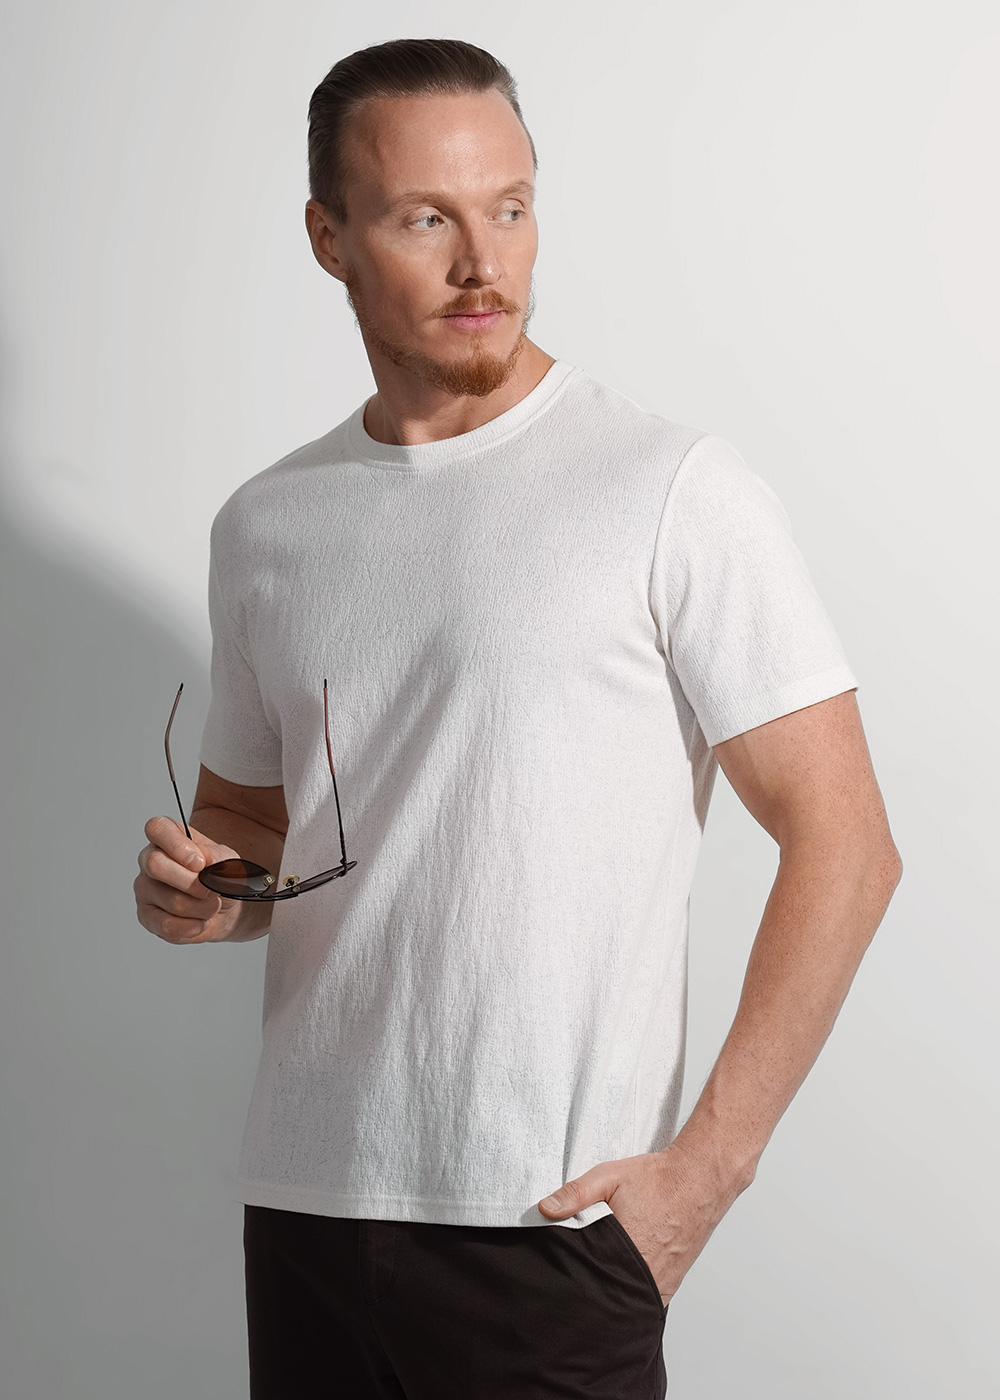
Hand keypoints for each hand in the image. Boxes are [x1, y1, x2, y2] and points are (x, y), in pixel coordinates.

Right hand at [134, 815, 245, 944]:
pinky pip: (168, 925)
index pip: (157, 828)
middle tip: (212, 889)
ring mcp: (144, 889)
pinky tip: (200, 920)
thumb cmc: (220, 874)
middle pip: (155, 865)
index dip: (177, 845)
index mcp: (166, 837)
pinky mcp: (146, 916)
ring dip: (202, 908)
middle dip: (193, 883)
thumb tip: (203, 862)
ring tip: (212, 905)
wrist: (223, 904)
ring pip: (171, 901)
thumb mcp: (227, 859)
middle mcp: (148, 860)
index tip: (200, 862)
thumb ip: (215, 857)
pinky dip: (193, 926)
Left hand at [536, 1144, 746, 1305]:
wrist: (699, 1179)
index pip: (587, 1279)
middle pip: (604, 1294)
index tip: (558, 1276)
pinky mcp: (668, 1287)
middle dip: (587, 1288)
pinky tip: (616, 1282)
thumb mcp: (608, 1177)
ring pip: (623, 1301)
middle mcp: (643, 1273)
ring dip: (608, 1293)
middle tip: (572, 1280)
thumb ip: (575, 1194)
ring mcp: (657, 1284)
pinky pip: (642, 1301)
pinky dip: (628, 1295)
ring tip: (594, 1280)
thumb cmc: (656, 1178)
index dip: (570, 1279)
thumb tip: (544, 1209)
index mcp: (624, 1249)